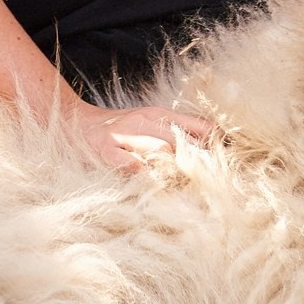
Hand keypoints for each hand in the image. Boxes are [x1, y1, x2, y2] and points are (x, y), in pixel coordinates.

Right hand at [70, 98, 214, 170]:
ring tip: (185, 189)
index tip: (228, 160)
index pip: (196, 127)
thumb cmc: (119, 130)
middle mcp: (143, 122)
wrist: (75, 123)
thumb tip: (215, 141)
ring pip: (161, 151)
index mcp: (157, 115)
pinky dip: (141, 172)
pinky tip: (148, 181)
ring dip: (174, 170)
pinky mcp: (105, 149)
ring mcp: (124, 135)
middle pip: (184, 142)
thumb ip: (178, 131)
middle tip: (210, 183)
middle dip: (198, 163)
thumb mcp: (149, 123)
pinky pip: (129, 163)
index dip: (215, 144)